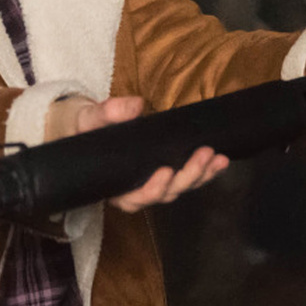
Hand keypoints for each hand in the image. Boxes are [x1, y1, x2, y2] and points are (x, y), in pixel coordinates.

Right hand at [42, 95, 228, 212]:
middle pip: (164, 194)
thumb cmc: (84, 130)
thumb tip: (134, 106)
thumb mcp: (88, 120)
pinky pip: (186, 178)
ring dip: (201, 175)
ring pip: (179, 188)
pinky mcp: (166, 173)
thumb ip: (106, 114)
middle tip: (203, 155)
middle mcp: (134, 190)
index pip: (132, 199)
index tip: (165, 172)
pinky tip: (220, 161)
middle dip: (187, 177)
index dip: (151, 190)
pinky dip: (205, 171)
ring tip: (218, 159)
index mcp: (113, 186)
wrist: (85, 130)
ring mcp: (152, 183)